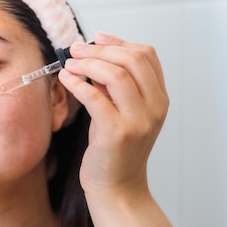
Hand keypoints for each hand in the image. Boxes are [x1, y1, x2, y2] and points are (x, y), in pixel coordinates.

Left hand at [58, 32, 168, 197]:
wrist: (118, 188)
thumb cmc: (116, 150)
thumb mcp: (123, 112)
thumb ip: (116, 86)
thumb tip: (94, 53)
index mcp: (159, 99)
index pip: (146, 55)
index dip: (120, 41)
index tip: (98, 37)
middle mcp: (154, 107)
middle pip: (132, 59)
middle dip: (101, 48)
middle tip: (77, 49)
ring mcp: (138, 120)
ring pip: (116, 74)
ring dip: (88, 63)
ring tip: (70, 63)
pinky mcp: (116, 132)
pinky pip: (95, 97)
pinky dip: (78, 83)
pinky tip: (67, 78)